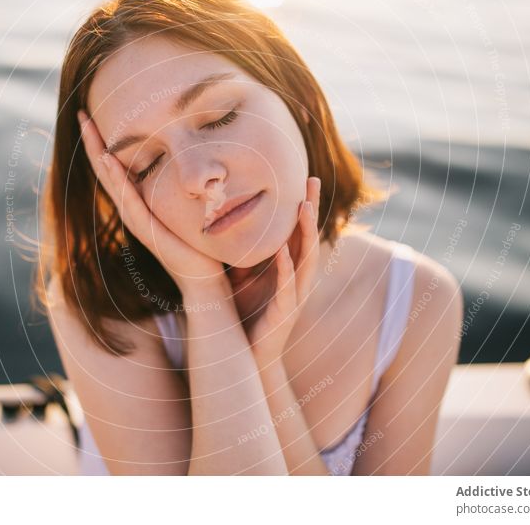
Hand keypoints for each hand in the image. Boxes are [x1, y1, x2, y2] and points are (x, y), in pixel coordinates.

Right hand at [78, 110, 226, 295]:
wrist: (204, 281)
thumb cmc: (198, 247)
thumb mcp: (186, 210)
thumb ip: (182, 189)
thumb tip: (193, 164)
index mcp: (140, 203)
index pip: (116, 167)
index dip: (104, 142)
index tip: (94, 115)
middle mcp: (133, 210)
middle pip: (106, 170)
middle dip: (93, 140)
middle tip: (81, 112)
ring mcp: (138, 220)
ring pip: (111, 181)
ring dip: (98, 152)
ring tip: (87, 127)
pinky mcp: (148, 230)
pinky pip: (129, 199)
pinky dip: (117, 178)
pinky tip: (109, 158)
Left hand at [242, 176, 321, 362]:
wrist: (246, 354)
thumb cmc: (245, 314)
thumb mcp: (240, 276)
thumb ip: (239, 253)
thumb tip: (219, 223)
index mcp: (288, 267)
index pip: (298, 229)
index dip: (304, 203)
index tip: (304, 175)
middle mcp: (297, 277)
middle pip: (308, 236)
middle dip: (311, 208)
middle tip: (311, 179)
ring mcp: (294, 294)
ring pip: (306, 258)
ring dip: (306, 232)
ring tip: (303, 207)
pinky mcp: (285, 312)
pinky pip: (288, 287)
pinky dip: (287, 269)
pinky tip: (283, 253)